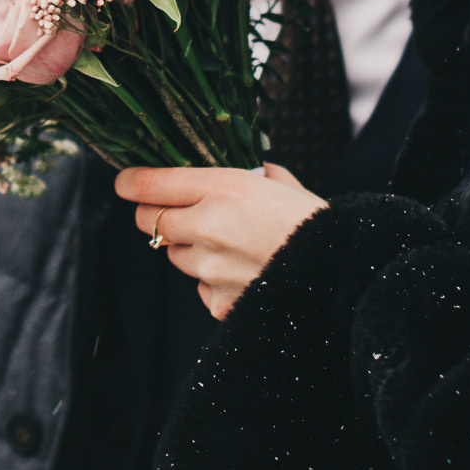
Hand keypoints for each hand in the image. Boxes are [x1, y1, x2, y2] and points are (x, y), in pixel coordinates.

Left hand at [117, 164, 327, 319]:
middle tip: (179, 213)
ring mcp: (210, 268)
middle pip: (150, 221)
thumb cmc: (317, 225)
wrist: (344, 275)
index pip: (150, 184)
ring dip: (189, 247)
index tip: (124, 183)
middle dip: (158, 216)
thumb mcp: (284, 184)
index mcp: (224, 187)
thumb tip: (240, 167)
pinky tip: (244, 272)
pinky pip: (199, 286)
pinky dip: (212, 280)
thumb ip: (252, 173)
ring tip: (230, 244)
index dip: (131, 183)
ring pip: (174, 254)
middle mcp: (208, 226)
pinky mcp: (218, 301)